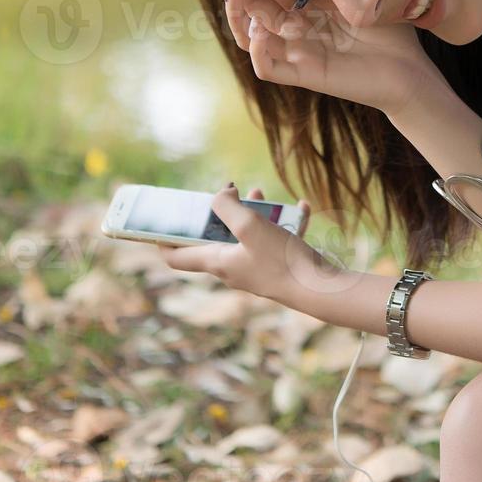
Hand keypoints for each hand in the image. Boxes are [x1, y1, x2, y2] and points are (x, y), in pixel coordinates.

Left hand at [156, 185, 322, 305]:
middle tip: (226, 194)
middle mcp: (232, 268)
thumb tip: (221, 193)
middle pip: (214, 239)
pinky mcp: (278, 266)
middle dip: (219, 213)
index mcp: (217, 262)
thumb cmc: (281, 260)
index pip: (177, 257)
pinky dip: (284, 222)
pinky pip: (275, 240)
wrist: (319, 288)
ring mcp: (256, 268)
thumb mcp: (249, 225)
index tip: (162, 220)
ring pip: (246, 236)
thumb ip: (227, 206)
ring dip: (251, 213)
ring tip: (260, 193)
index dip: (164, 240)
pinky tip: (300, 207)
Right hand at [220, 0, 445, 115]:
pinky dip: (258, 51)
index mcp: (304, 7)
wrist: (410, 70)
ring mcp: (297, 52)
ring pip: (249, 36)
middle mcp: (294, 29)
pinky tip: (260, 30)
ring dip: (238, 13)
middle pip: (250, 5)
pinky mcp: (306, 75)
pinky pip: (268, 68)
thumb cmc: (391, 30)